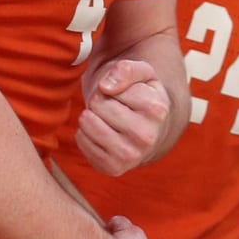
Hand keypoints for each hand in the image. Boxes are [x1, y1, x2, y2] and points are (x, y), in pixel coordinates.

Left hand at [75, 59, 171, 176]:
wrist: (149, 128)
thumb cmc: (142, 95)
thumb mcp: (141, 72)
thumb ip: (126, 69)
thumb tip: (105, 87)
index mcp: (157, 110)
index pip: (108, 89)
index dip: (109, 86)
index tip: (122, 93)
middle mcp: (147, 136)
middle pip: (97, 105)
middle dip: (99, 101)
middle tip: (113, 106)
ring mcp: (131, 156)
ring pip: (87, 124)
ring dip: (91, 116)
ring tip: (106, 118)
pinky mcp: (114, 168)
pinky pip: (82, 141)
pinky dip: (86, 133)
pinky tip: (102, 133)